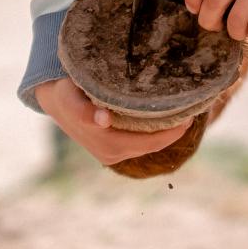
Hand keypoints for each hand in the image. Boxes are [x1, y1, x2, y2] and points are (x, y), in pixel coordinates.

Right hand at [35, 77, 191, 164]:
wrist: (56, 100)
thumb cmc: (66, 94)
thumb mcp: (70, 97)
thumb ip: (83, 109)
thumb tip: (104, 120)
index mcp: (106, 143)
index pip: (150, 142)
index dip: (171, 132)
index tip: (188, 115)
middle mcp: (111, 154)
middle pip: (153, 146)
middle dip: (174, 131)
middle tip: (192, 110)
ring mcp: (112, 154)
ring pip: (149, 146)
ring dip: (167, 133)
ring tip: (183, 113)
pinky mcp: (114, 151)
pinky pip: (142, 144)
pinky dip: (155, 133)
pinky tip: (167, 118)